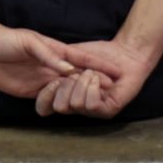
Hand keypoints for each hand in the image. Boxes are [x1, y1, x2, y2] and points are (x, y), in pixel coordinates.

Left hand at [0, 26, 121, 98]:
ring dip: (82, 93)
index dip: (99, 65)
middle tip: (114, 91)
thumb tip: (69, 68)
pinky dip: (64, 102)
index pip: (82, 58)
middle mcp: (52, 64)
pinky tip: (74, 108)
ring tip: (98, 101)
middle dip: (96, 81)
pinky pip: (52, 98)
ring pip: (68, 88)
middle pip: (79, 75)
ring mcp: (43, 78)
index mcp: (54, 50)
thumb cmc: (4, 40)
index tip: (117, 71)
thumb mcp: (28, 42)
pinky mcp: (32, 90)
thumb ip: (48, 54)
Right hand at [35, 39, 154, 118]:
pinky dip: (93, 87)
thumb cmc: (100, 53)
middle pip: (58, 107)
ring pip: (74, 105)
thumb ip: (54, 65)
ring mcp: (92, 110)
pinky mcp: (107, 110)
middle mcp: (77, 106)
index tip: (53, 78)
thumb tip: (37, 74)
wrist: (125, 52)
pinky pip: (91, 105)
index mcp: (65, 94)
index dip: (46, 94)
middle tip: (77, 73)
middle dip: (65, 84)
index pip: (44, 107)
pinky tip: (100, 79)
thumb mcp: (70, 56)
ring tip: (92, 74)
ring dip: (82, 83)